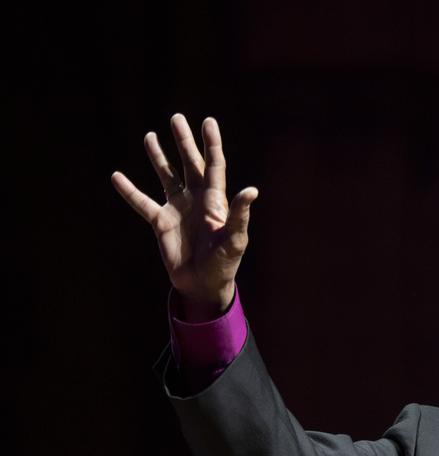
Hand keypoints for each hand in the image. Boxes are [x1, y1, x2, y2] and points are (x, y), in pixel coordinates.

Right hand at [111, 114, 257, 320]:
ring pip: (166, 176)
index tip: (208, 122)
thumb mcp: (235, 239)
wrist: (204, 284)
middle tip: (176, 118)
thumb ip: (240, 214)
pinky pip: (141, 202)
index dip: (211, 144)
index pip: (214, 165)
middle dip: (183, 142)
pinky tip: (116, 176)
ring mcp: (177, 208)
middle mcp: (196, 199)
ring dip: (158, 157)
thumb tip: (252, 190)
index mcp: (215, 200)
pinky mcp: (160, 222)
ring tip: (149, 136)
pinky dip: (129, 191)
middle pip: (189, 163)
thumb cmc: (224, 263)